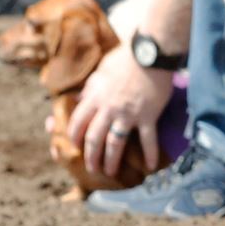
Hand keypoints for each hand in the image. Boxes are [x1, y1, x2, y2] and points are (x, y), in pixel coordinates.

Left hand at [69, 45, 172, 176]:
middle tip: (91, 168)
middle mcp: (108, 109)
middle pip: (94, 138)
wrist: (150, 54)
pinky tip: (149, 167)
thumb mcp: (101, 71)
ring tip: (110, 172)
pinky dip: (149, 154)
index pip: (78, 122)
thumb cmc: (125, 59)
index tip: (76, 146)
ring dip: (111, 160)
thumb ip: (91, 87)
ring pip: (115, 143)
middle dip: (90, 156)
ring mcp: (128, 115)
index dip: (74, 137)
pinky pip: (147, 140)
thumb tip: (82, 96)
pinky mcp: (148, 116)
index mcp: (94, 97)